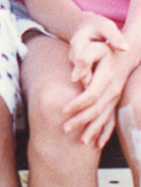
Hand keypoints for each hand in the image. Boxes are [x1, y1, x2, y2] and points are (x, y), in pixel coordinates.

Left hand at [63, 19, 133, 146]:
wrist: (123, 50)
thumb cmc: (101, 44)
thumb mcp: (91, 44)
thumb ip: (83, 57)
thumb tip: (75, 75)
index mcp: (107, 76)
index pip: (91, 94)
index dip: (78, 104)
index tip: (64, 110)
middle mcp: (114, 89)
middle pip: (97, 109)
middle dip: (82, 121)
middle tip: (65, 129)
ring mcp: (117, 97)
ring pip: (106, 118)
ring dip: (94, 130)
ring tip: (81, 142)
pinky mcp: (116, 101)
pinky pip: (112, 119)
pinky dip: (106, 131)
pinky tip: (99, 142)